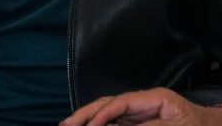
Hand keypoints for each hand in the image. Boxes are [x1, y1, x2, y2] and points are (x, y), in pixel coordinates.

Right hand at [61, 88, 221, 125]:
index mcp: (155, 98)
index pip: (122, 102)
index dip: (103, 114)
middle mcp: (144, 102)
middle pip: (110, 103)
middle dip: (87, 113)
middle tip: (66, 125)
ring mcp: (141, 112)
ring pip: (109, 112)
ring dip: (89, 119)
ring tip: (69, 125)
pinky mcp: (140, 122)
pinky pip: (116, 122)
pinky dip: (101, 124)